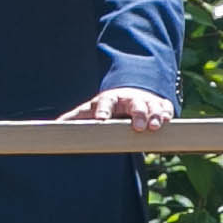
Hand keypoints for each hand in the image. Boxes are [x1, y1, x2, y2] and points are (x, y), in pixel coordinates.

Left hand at [60, 87, 175, 131]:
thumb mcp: (90, 110)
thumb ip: (75, 118)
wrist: (129, 95)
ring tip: (154, 127)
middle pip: (134, 104)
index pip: (105, 102)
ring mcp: (146, 101)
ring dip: (154, 116)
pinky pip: (166, 108)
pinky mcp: (160, 105)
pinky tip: (168, 122)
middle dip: (137, 114)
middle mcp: (129, 99)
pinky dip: (167, 114)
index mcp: (109, 99)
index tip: (101, 120)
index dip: (103, 111)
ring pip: (152, 106)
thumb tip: (54, 125)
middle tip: (137, 127)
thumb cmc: (106, 108)